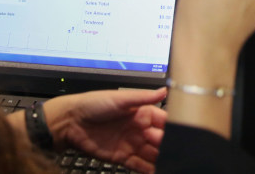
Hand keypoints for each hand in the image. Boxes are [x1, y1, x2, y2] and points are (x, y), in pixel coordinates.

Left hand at [44, 89, 166, 173]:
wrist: (70, 122)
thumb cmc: (93, 104)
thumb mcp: (120, 98)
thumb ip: (143, 97)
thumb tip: (164, 89)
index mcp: (141, 113)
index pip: (163, 121)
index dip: (172, 128)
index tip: (183, 135)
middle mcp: (138, 129)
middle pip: (159, 140)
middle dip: (169, 146)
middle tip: (177, 152)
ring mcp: (131, 144)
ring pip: (152, 154)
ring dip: (161, 159)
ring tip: (174, 164)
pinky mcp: (121, 157)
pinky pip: (139, 165)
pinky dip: (149, 169)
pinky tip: (158, 171)